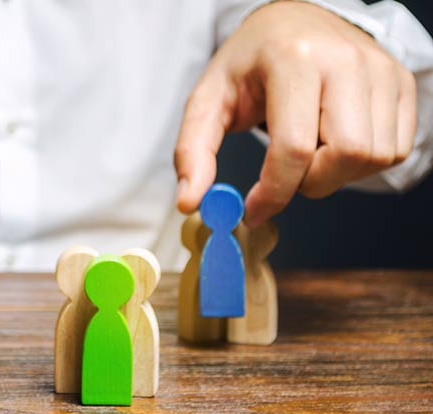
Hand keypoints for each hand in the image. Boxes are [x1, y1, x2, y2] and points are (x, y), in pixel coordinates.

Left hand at [174, 1, 415, 225]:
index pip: (294, 147)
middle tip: (284, 175)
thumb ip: (192, 150)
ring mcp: (380, 69)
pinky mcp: (401, 82)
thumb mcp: (208, 99)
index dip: (273, 192)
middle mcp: (344, 59)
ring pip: (373, 158)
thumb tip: (190, 201)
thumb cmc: (248, 64)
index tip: (253, 211)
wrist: (292, 24)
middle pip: (344, 156)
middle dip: (309, 184)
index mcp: (293, 58)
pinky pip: (394, 150)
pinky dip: (362, 164)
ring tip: (307, 152)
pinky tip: (333, 145)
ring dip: (336, 175)